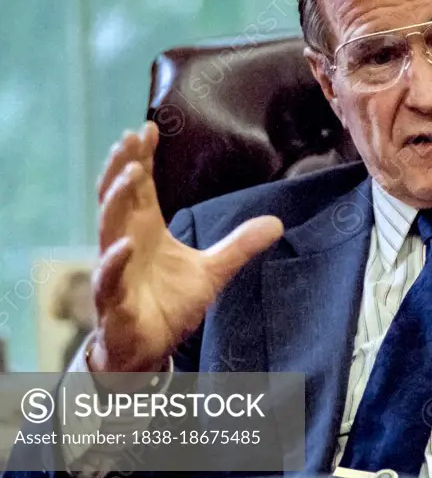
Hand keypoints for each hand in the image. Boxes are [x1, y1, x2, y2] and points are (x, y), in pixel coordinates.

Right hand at [90, 122, 282, 374]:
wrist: (149, 348)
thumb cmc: (169, 304)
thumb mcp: (213, 270)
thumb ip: (239, 244)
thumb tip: (277, 223)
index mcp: (146, 230)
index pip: (139, 188)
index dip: (140, 158)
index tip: (147, 129)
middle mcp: (125, 243)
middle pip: (118, 199)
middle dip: (124, 168)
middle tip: (131, 139)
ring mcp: (115, 270)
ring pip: (108, 230)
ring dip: (116, 202)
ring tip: (131, 175)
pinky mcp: (112, 301)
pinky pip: (107, 279)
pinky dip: (113, 262)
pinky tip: (123, 246)